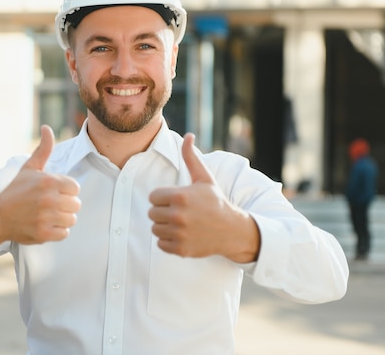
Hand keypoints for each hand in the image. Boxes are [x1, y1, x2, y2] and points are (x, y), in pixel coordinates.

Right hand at [0, 125, 80, 250]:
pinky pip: (65, 234)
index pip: (75, 188)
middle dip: (65, 205)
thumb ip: (43, 149)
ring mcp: (46, 218)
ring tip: (49, 215)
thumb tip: (47, 127)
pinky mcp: (44, 234)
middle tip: (50, 205)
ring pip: (72, 219)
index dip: (66, 190)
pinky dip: (57, 231)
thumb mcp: (30, 168)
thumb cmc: (16, 190)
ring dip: (62, 218)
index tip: (54, 192)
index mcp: (49, 182)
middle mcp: (48, 199)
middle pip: (76, 204)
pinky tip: (46, 225)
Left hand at [148, 133, 259, 261]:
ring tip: (181, 223)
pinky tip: (182, 234)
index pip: (153, 197)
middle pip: (152, 213)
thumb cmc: (215, 201)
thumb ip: (191, 157)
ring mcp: (179, 234)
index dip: (163, 197)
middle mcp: (178, 215)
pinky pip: (161, 244)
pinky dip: (169, 241)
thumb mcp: (204, 178)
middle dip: (163, 212)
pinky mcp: (180, 249)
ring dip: (165, 227)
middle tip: (179, 212)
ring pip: (155, 229)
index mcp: (180, 196)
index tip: (176, 200)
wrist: (232, 229)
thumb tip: (188, 135)